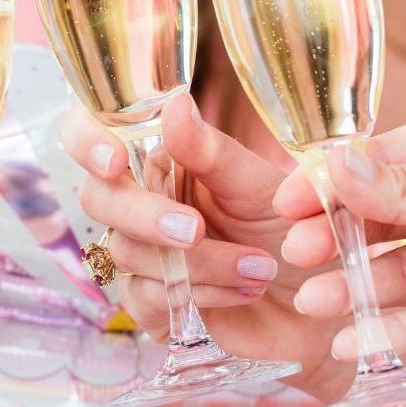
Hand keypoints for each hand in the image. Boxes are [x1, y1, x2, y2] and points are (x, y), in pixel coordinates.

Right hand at [60, 93, 349, 398]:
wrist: (319, 301)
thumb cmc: (288, 231)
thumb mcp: (257, 185)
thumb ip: (209, 150)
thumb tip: (175, 103)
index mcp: (155, 158)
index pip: (86, 134)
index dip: (86, 141)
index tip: (114, 160)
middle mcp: (136, 201)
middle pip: (97, 197)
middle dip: (144, 215)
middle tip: (196, 230)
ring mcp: (138, 254)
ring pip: (125, 251)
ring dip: (197, 262)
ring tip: (259, 267)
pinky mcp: (148, 303)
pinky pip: (147, 296)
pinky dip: (200, 293)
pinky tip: (243, 291)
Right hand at [275, 98, 405, 357]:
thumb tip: (336, 171)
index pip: (379, 160)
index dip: (330, 181)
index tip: (285, 201)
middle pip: (383, 217)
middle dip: (338, 237)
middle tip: (297, 253)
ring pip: (404, 270)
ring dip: (357, 288)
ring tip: (315, 302)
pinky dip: (397, 328)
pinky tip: (355, 339)